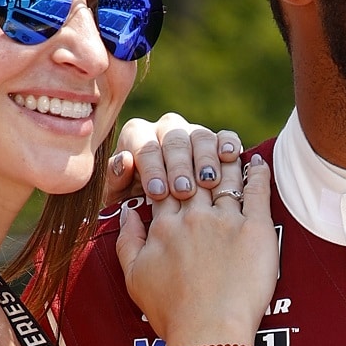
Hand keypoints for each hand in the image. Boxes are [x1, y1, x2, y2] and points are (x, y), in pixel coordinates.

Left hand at [103, 113, 242, 206]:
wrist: (165, 216)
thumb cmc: (136, 206)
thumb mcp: (121, 198)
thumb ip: (117, 179)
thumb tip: (123, 160)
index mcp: (137, 136)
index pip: (144, 146)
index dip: (151, 169)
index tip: (157, 192)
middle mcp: (165, 128)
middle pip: (174, 139)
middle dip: (178, 166)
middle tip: (182, 191)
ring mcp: (193, 132)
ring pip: (200, 136)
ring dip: (205, 159)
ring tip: (207, 182)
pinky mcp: (218, 141)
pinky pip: (225, 136)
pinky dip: (228, 144)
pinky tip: (229, 157)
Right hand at [116, 153, 276, 345]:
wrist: (208, 333)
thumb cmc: (172, 313)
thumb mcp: (134, 278)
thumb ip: (128, 240)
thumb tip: (127, 211)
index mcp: (163, 227)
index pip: (166, 185)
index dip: (170, 170)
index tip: (177, 163)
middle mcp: (193, 217)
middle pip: (196, 175)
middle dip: (198, 159)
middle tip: (205, 148)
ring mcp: (225, 221)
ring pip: (226, 178)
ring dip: (228, 160)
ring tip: (232, 150)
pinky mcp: (255, 229)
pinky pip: (257, 191)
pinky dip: (258, 174)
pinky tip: (258, 163)